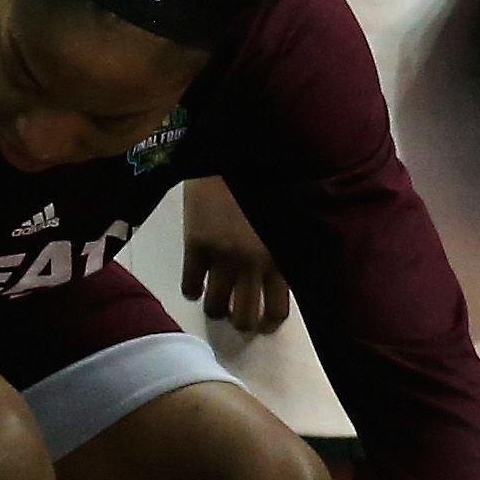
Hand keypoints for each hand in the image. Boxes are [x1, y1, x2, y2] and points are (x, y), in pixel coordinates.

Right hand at [178, 175, 292, 335]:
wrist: (233, 158)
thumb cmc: (269, 185)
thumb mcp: (289, 222)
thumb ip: (287, 251)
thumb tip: (284, 277)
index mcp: (282, 259)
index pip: (278, 309)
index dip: (269, 321)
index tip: (263, 321)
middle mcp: (254, 265)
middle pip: (245, 315)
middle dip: (241, 321)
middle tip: (237, 316)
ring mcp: (223, 258)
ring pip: (216, 306)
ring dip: (216, 308)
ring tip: (216, 302)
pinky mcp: (196, 247)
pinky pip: (190, 285)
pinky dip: (192, 290)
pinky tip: (195, 284)